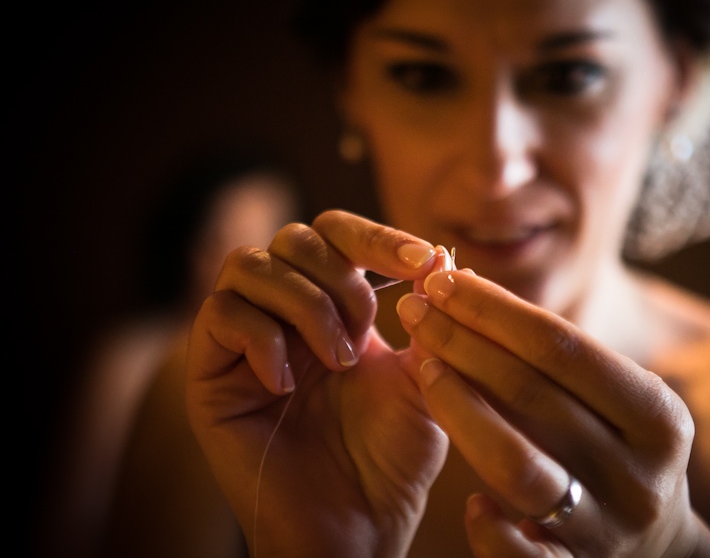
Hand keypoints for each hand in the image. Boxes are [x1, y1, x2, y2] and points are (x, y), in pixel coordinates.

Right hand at [185, 210, 450, 556]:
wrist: (355, 528)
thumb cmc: (392, 461)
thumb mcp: (424, 380)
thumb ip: (431, 318)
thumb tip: (445, 254)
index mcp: (335, 308)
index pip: (341, 235)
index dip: (378, 237)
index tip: (424, 260)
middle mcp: (285, 314)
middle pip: (293, 236)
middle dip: (339, 276)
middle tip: (364, 332)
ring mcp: (243, 341)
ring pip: (249, 264)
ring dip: (303, 305)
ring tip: (335, 361)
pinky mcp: (209, 375)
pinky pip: (218, 314)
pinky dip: (261, 337)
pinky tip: (288, 384)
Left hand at [396, 269, 709, 556]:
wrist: (659, 548)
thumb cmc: (616, 446)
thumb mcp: (612, 399)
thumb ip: (550, 352)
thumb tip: (460, 282)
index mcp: (658, 416)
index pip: (562, 347)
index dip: (494, 310)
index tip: (442, 280)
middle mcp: (640, 473)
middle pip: (532, 394)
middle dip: (462, 343)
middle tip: (413, 310)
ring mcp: (608, 528)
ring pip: (518, 467)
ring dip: (460, 411)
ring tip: (421, 369)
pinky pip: (520, 555)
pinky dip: (490, 527)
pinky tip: (470, 501)